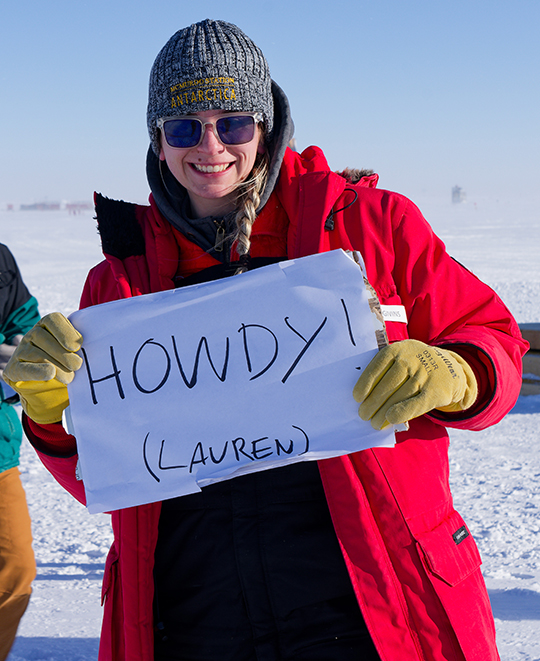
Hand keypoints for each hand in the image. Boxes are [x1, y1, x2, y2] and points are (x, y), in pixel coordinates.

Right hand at [3, 313, 82, 423]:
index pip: (53, 319)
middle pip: (44, 337)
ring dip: (56, 366)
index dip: (65, 331)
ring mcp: (21, 351)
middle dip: (63, 353)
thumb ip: (82, 345)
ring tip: (71, 378)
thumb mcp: (76, 353)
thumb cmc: (68, 365)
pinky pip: (25, 368)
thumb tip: (100, 340)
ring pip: (37, 354)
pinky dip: (39, 371)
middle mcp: (31, 335)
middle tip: (78, 366)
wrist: (50, 390)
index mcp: (47, 325)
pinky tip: (50, 374)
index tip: (77, 346)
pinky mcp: (13, 369)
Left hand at [353, 340, 477, 429]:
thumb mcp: (401, 357)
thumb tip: (364, 397)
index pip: (377, 367)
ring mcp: (425, 374)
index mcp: (397, 349)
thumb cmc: (414, 365)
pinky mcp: (436, 390)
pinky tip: (391, 419)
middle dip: (372, 403)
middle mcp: (411, 359)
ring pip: (399, 396)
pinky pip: (416, 404)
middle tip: (363, 415)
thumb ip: (384, 369)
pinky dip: (402, 413)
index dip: (365, 384)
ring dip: (383, 412)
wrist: (449, 367)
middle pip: (387, 385)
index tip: (357, 398)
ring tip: (374, 422)